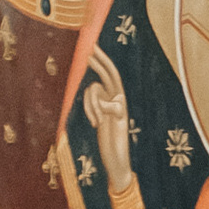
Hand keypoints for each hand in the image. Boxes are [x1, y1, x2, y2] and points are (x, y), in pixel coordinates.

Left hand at [82, 51, 133, 197]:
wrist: (117, 160)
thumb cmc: (108, 140)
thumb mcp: (99, 117)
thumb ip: (98, 102)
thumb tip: (94, 86)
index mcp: (115, 100)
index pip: (110, 75)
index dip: (102, 61)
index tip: (93, 48)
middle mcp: (120, 101)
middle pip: (110, 74)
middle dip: (100, 60)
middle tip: (90, 47)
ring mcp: (120, 107)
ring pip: (95, 90)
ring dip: (89, 104)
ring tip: (94, 122)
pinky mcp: (119, 115)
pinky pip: (102, 104)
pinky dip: (95, 112)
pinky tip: (97, 124)